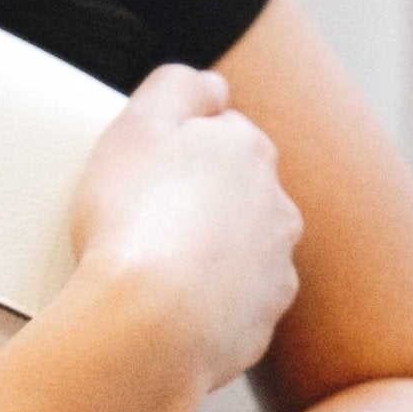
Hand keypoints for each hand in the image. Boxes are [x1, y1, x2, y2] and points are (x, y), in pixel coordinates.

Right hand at [68, 62, 304, 403]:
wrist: (150, 326)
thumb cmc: (134, 219)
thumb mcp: (138, 123)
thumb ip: (178, 85)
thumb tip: (213, 86)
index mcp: (248, 148)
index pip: (217, 129)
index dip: (175, 144)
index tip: (142, 167)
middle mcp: (278, 204)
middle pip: (232, 187)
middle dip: (197, 195)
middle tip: (140, 213)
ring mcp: (276, 266)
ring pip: (238, 244)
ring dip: (206, 247)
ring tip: (151, 263)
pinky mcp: (265, 319)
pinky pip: (234, 298)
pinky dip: (209, 297)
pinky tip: (167, 301)